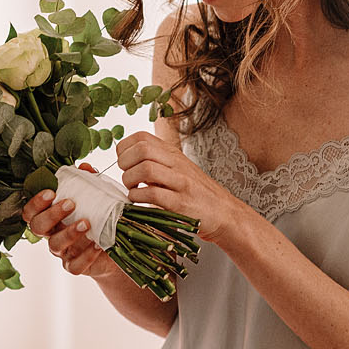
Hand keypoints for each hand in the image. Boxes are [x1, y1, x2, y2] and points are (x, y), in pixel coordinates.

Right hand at [21, 162, 121, 281]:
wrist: (118, 246)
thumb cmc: (102, 218)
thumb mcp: (98, 197)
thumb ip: (90, 182)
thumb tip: (84, 167)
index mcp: (52, 217)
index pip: (31, 211)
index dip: (36, 203)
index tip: (51, 192)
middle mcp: (52, 234)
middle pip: (37, 226)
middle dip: (52, 214)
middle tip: (71, 203)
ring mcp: (63, 252)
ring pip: (54, 245)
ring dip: (69, 233)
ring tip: (87, 223)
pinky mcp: (76, 266)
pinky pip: (75, 265)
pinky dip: (86, 255)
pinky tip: (98, 244)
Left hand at [115, 132, 241, 241]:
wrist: (224, 212)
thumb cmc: (196, 192)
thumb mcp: (176, 169)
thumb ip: (154, 163)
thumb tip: (125, 161)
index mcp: (173, 153)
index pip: (141, 137)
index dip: (124, 148)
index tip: (124, 162)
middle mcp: (177, 163)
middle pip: (142, 149)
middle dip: (124, 163)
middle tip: (127, 176)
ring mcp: (181, 182)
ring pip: (146, 169)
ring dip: (130, 180)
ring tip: (132, 189)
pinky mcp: (182, 203)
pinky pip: (153, 194)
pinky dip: (138, 197)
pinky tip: (139, 201)